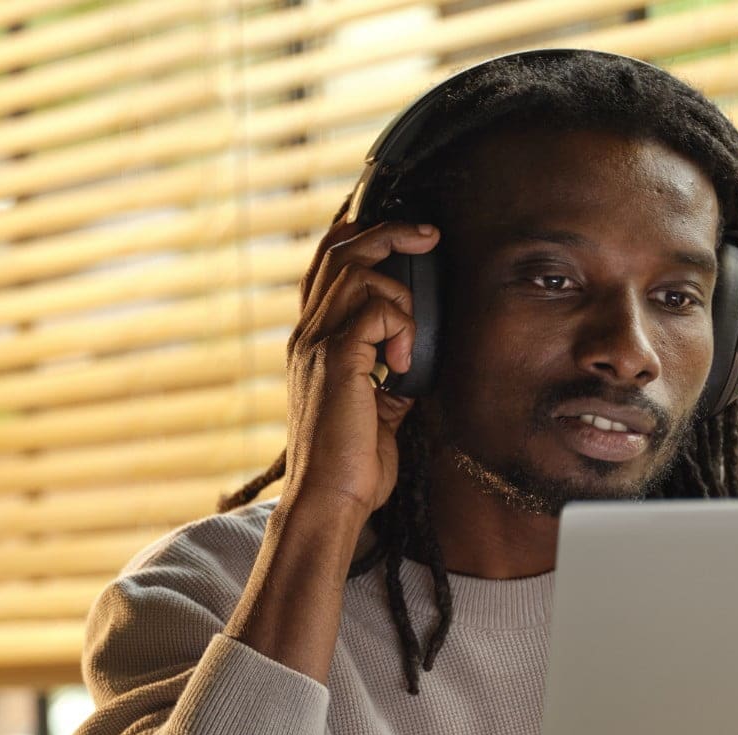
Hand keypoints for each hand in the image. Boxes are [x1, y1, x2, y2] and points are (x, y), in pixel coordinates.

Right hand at [281, 220, 440, 516]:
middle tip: (429, 235)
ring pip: (358, 272)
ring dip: (400, 295)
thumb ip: (389, 375)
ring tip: (410, 342)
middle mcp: (308, 335)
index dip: (360, 236)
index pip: (326, 266)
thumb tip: (416, 356)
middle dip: (390, 232)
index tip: (407, 237)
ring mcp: (317, 344)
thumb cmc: (353, 465)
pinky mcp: (337, 360)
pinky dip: (402, 328)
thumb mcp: (378, 410)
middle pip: (340, 250)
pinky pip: (376, 310)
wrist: (329, 499)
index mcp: (312, 342)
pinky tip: (404, 365)